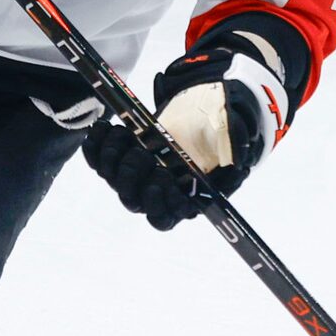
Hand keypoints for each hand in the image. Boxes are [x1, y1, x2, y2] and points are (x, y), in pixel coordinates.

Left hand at [83, 39, 287, 230]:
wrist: (201, 116)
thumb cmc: (219, 133)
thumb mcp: (235, 138)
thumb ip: (237, 147)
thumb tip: (240, 158)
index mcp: (182, 199)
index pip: (162, 218)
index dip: (158, 205)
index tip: (163, 180)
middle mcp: (154, 192)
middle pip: (132, 199)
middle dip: (133, 175)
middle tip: (143, 152)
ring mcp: (133, 176)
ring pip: (113, 178)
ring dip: (113, 157)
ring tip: (124, 133)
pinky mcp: (117, 157)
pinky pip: (97, 159)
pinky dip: (96, 145)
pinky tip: (104, 127)